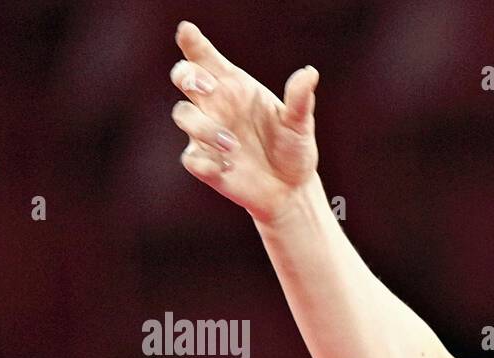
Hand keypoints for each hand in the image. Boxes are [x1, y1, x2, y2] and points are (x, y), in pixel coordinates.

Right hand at [170, 20, 319, 222]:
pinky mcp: (205, 164)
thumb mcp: (299, 124)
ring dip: (205, 127)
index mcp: (235, 88)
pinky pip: (192, 158)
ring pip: (184, 115)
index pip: (207, 59)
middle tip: (209, 87)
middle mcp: (216, 106)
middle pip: (184, 77)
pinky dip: (207, 161)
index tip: (187, 32)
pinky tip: (229, 167)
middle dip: (187, 76)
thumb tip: (309, 74)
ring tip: (234, 145)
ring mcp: (206, 134)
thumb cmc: (293, 149)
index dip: (193, 43)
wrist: (292, 189)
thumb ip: (299, 99)